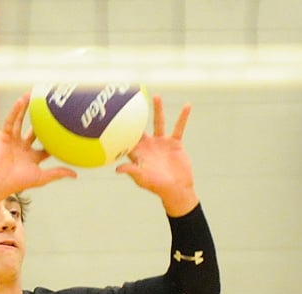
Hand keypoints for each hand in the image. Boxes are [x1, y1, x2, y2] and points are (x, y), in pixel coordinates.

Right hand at [0, 94, 76, 210]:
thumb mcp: (42, 177)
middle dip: (40, 119)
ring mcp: (13, 140)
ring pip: (21, 121)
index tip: (64, 127)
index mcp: (31, 157)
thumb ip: (57, 173)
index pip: (45, 145)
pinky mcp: (4, 136)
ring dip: (26, 108)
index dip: (53, 137)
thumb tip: (75, 174)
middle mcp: (23, 147)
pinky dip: (15, 110)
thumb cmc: (19, 182)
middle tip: (49, 106)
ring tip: (32, 94)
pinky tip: (21, 100)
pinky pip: (11, 120)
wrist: (0, 181)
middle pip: (34, 129)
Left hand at [116, 96, 198, 216]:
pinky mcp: (174, 143)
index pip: (127, 140)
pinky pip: (179, 127)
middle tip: (131, 100)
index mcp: (138, 154)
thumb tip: (117, 169)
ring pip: (159, 123)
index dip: (120, 130)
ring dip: (158, 110)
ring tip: (156, 96)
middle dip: (136, 116)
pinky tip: (187, 105)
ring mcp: (161, 143)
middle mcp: (148, 146)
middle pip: (141, 127)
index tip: (114, 117)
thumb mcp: (142, 178)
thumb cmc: (156, 186)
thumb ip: (131, 171)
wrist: (175, 188)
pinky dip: (183, 117)